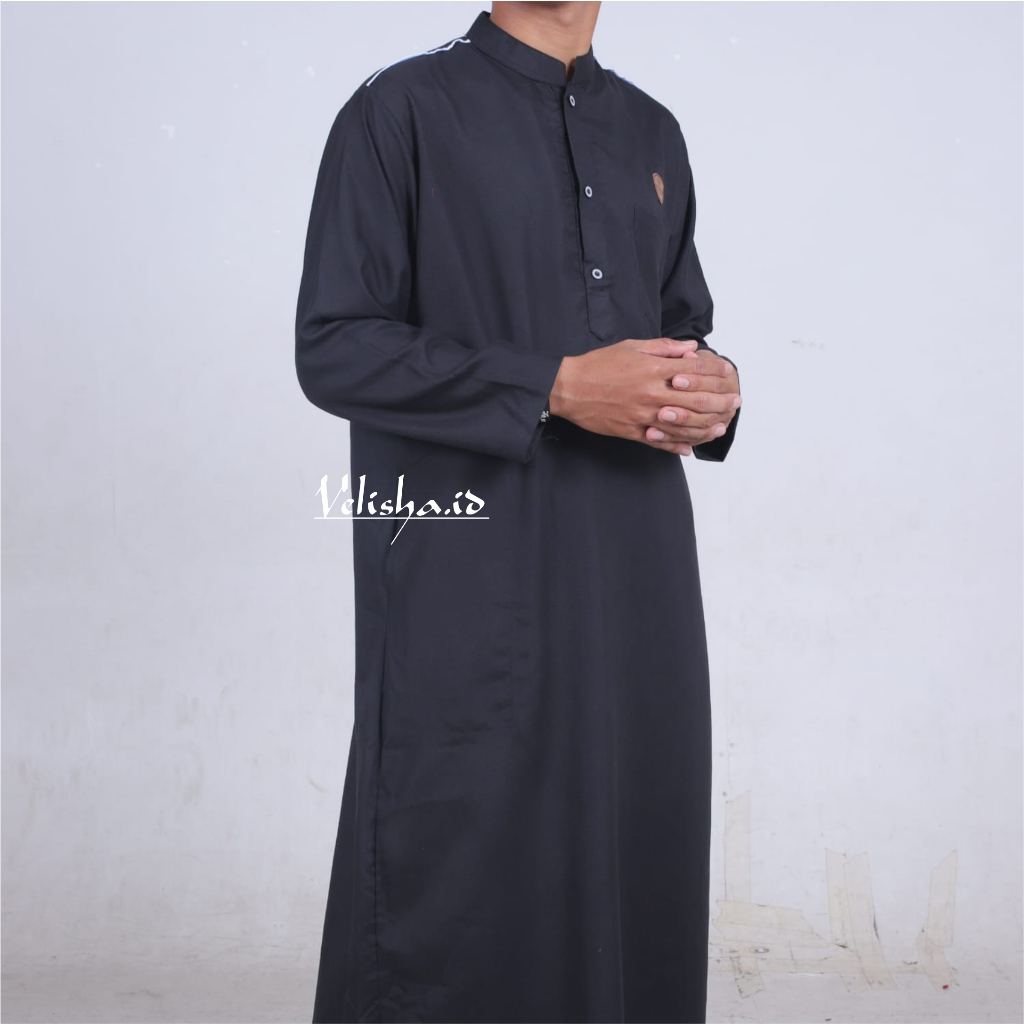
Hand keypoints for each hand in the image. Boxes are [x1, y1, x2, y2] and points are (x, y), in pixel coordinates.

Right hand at [548, 337, 722, 453]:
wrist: (569, 387)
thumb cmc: (599, 364)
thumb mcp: (632, 347)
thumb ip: (664, 348)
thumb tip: (690, 348)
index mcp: (652, 370)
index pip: (694, 372)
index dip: (715, 373)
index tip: (729, 375)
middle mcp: (651, 394)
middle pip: (695, 401)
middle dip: (720, 401)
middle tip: (736, 402)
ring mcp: (642, 415)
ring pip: (681, 425)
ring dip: (705, 427)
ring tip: (721, 426)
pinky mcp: (631, 431)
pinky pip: (658, 442)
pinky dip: (676, 446)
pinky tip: (690, 449)